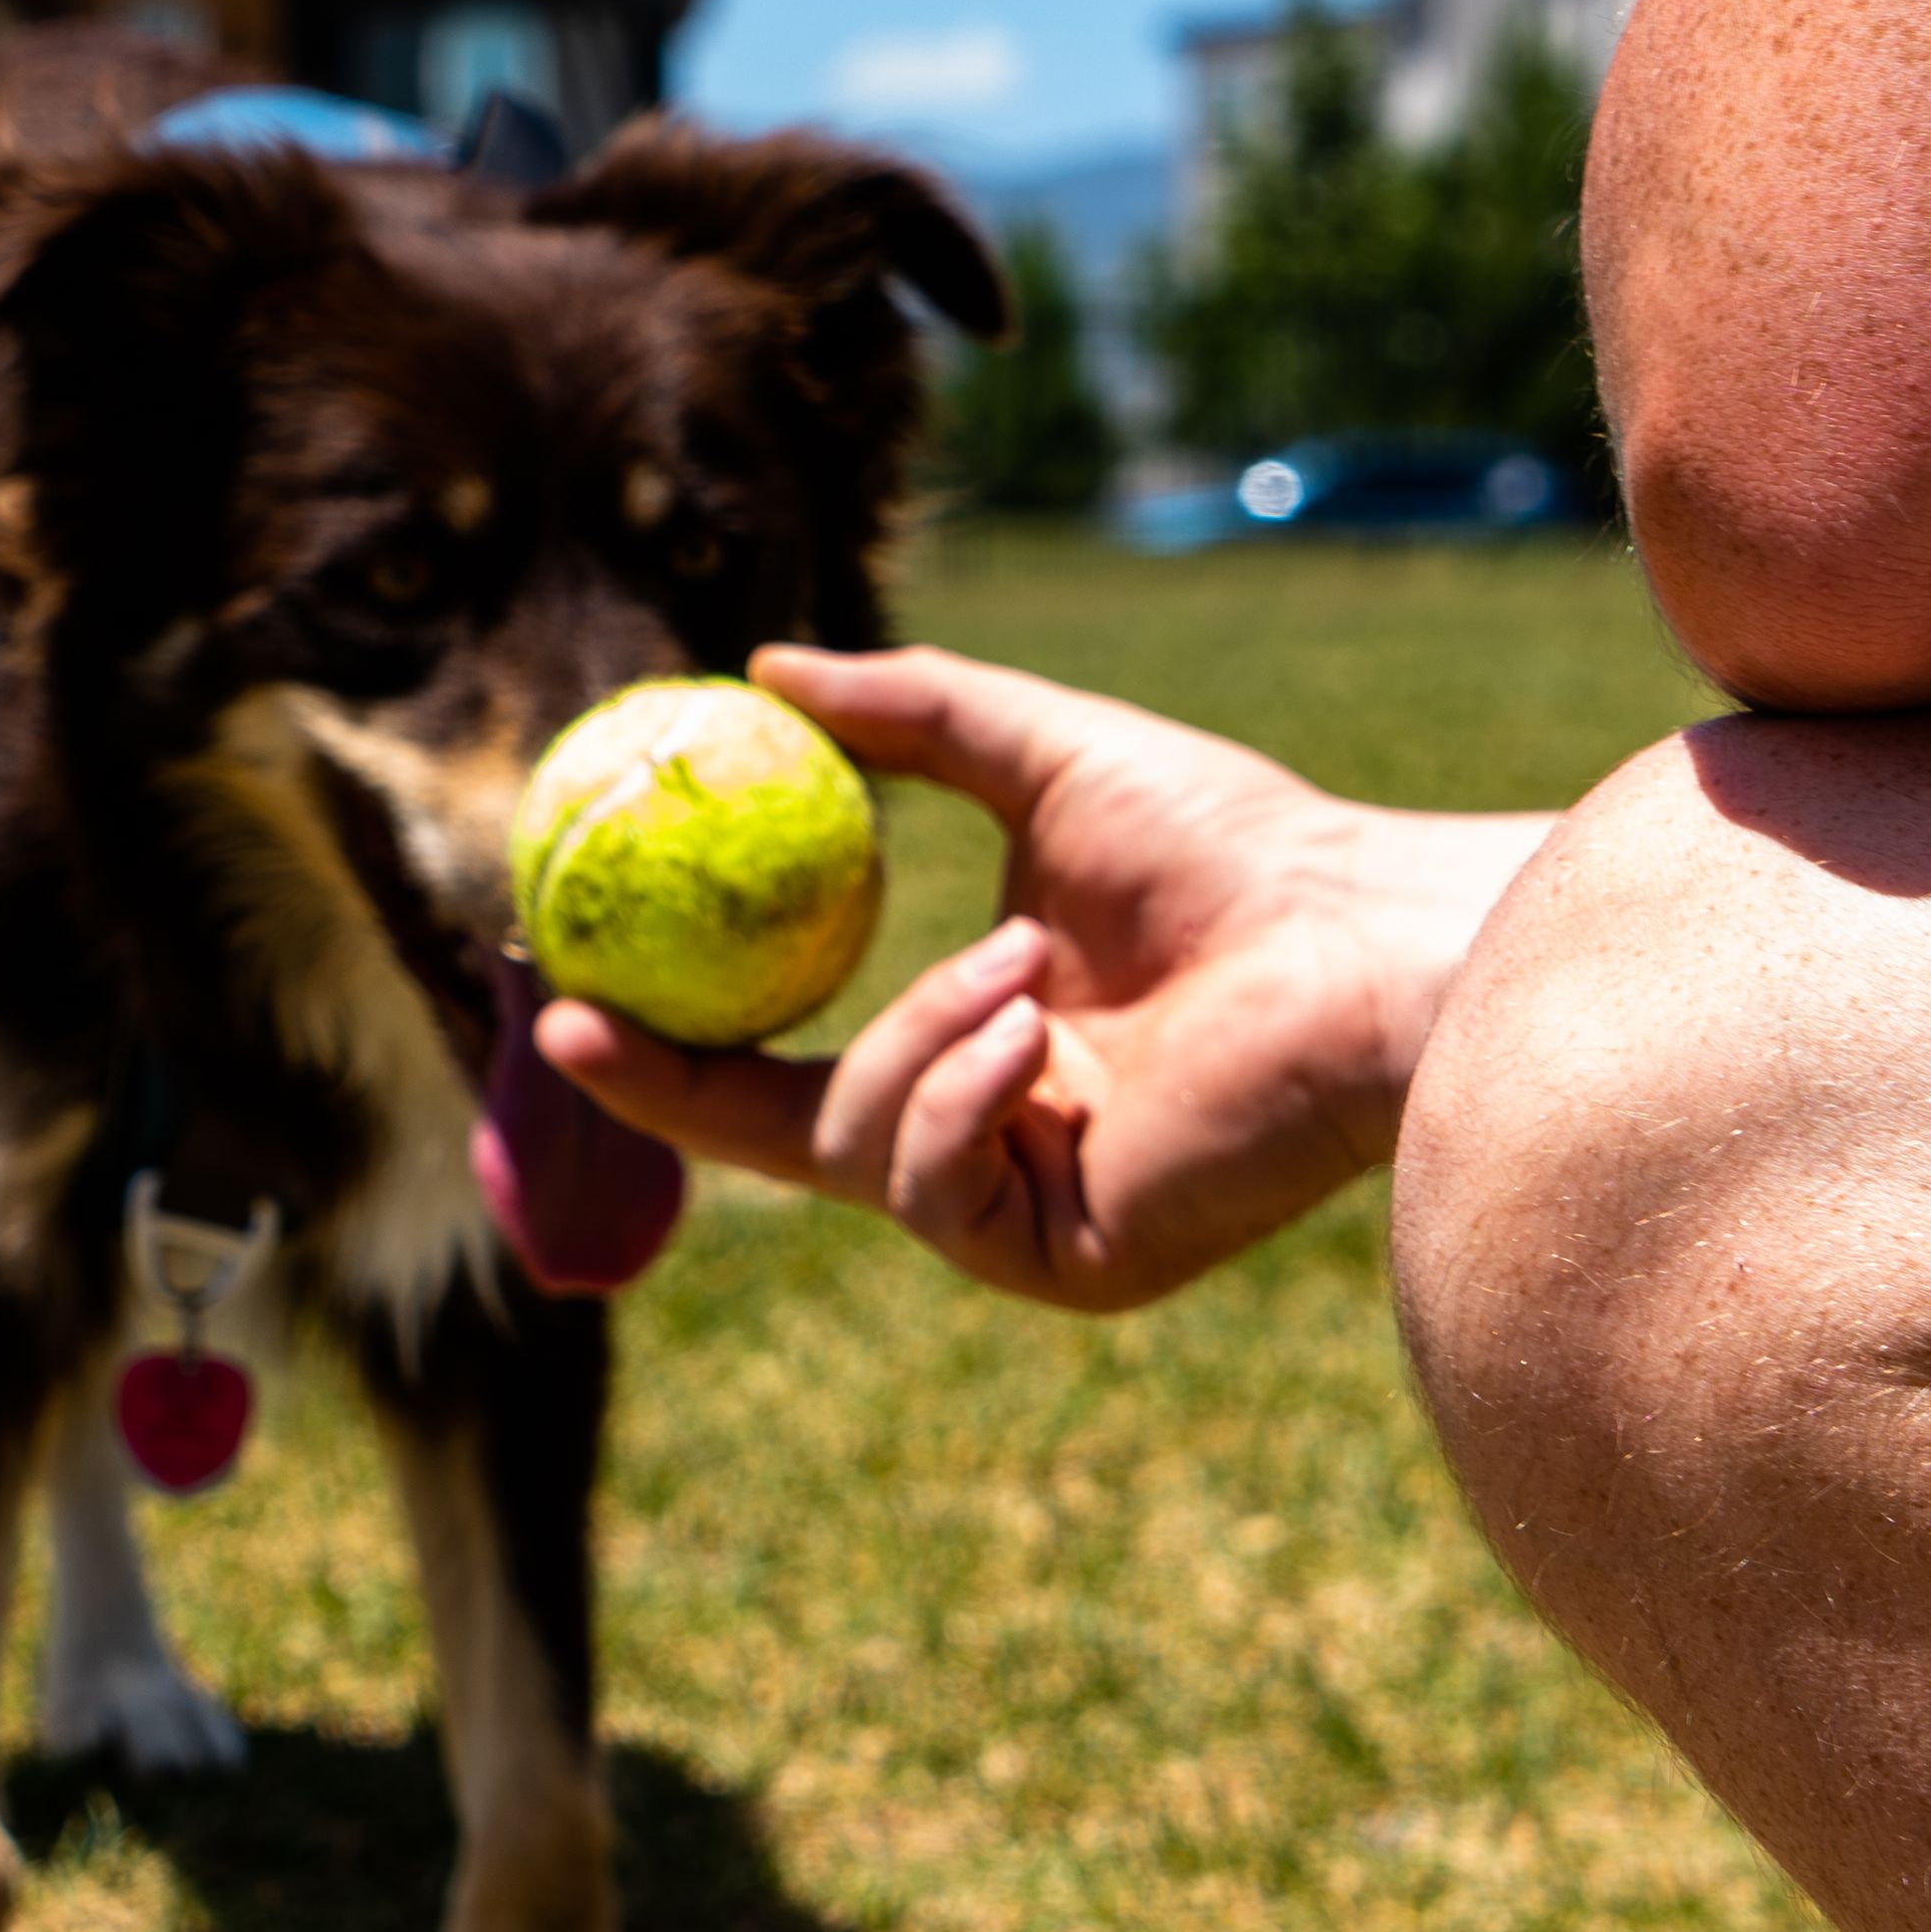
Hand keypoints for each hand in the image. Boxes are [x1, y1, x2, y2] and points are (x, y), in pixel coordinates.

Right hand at [536, 643, 1555, 1310]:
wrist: (1359, 941)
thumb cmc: (1237, 844)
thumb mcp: (1037, 754)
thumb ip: (906, 714)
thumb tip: (763, 665)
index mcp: (977, 1051)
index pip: (789, 1065)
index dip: (673, 1038)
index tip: (571, 977)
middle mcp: (992, 1145)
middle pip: (781, 1140)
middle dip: (672, 1092)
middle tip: (581, 1021)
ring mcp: (1027, 1216)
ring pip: (860, 1149)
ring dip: (910, 1042)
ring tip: (1017, 965)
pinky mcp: (1070, 1266)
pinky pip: (936, 1189)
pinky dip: (961, 1095)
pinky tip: (1036, 1036)